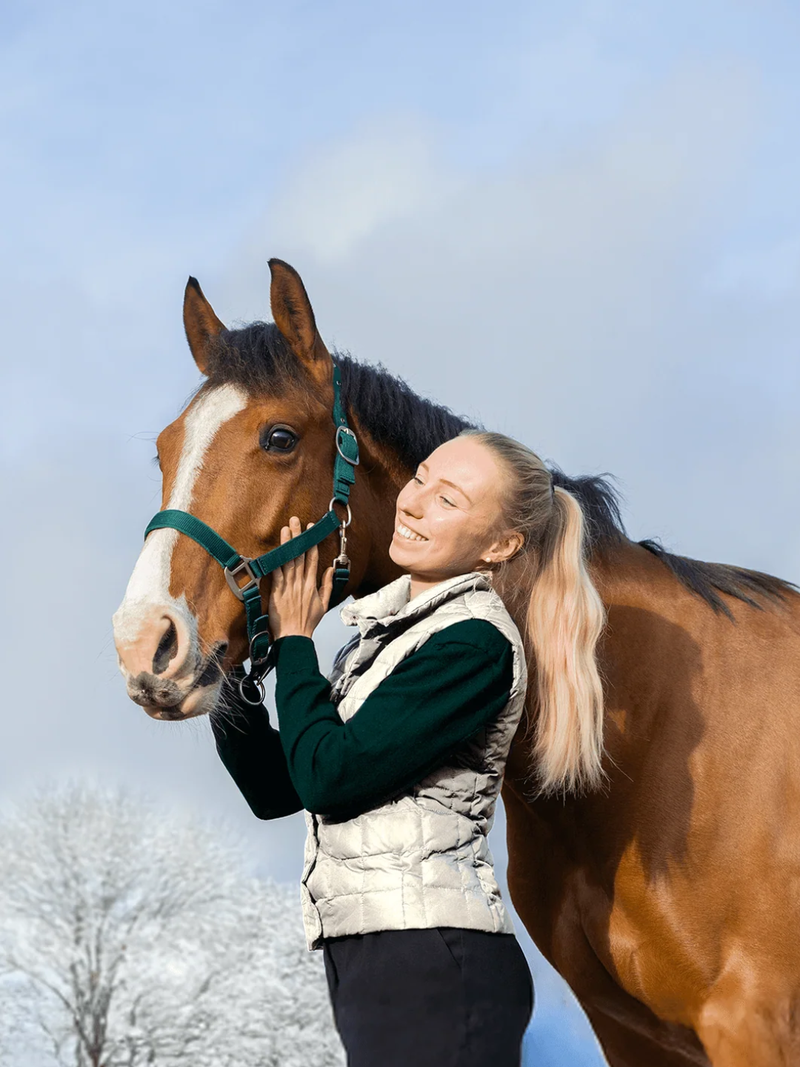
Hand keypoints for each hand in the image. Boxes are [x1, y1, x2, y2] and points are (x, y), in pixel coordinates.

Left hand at [268, 516, 334, 639]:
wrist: (295, 636)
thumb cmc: (308, 622)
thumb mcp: (324, 604)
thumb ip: (327, 585)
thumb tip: (330, 569)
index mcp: (312, 584)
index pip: (312, 558)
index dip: (311, 542)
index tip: (310, 529)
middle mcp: (301, 582)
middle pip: (299, 555)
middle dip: (298, 536)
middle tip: (296, 521)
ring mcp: (289, 586)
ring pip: (288, 560)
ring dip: (287, 544)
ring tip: (285, 528)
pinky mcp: (277, 592)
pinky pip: (276, 573)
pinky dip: (275, 561)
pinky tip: (274, 550)